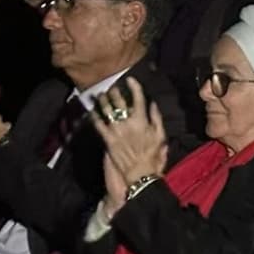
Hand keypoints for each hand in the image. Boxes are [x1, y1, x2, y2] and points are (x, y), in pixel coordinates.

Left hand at [92, 78, 166, 193]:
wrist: (140, 174)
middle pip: (119, 102)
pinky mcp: (107, 140)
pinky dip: (94, 117)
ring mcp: (116, 131)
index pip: (138, 99)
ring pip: (106, 111)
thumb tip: (153, 104)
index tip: (130, 80)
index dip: (134, 87)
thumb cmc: (153, 157)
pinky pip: (98, 125)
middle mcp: (127, 123)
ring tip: (100, 95)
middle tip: (112, 87)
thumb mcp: (161, 137)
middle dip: (115, 92)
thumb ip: (157, 119)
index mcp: (142, 121)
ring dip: (103, 101)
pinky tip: (92, 112)